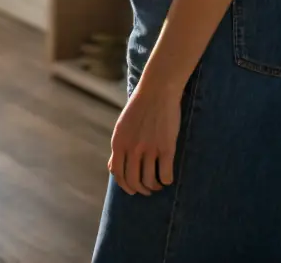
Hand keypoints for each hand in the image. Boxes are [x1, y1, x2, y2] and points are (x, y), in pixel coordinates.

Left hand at [108, 76, 181, 195]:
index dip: (126, 186)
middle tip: (147, 189)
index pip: (118, 174)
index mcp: (118, 142)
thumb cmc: (140, 107)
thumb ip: (118, 147)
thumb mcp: (122, 126)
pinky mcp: (166, 148)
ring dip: (154, 186)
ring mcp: (149, 149)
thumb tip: (113, 168)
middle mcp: (132, 148)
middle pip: (133, 182)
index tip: (133, 189)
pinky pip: (165, 176)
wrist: (157, 90)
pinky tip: (167, 177)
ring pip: (149, 181)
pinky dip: (166, 181)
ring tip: (158, 184)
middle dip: (140, 190)